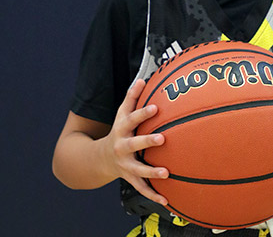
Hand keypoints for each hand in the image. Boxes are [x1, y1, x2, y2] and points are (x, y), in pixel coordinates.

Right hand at [103, 79, 168, 204]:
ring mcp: (125, 165)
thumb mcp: (121, 114)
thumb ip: (132, 97)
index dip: (143, 113)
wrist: (100, 159)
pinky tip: (167, 199)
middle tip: (163, 138)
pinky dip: (153, 195)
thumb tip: (142, 79)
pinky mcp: (130, 178)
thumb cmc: (118, 131)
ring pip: (138, 170)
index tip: (156, 107)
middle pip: (134, 144)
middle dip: (148, 141)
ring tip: (166, 173)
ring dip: (151, 172)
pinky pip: (142, 188)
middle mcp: (122, 147)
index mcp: (122, 129)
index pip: (132, 119)